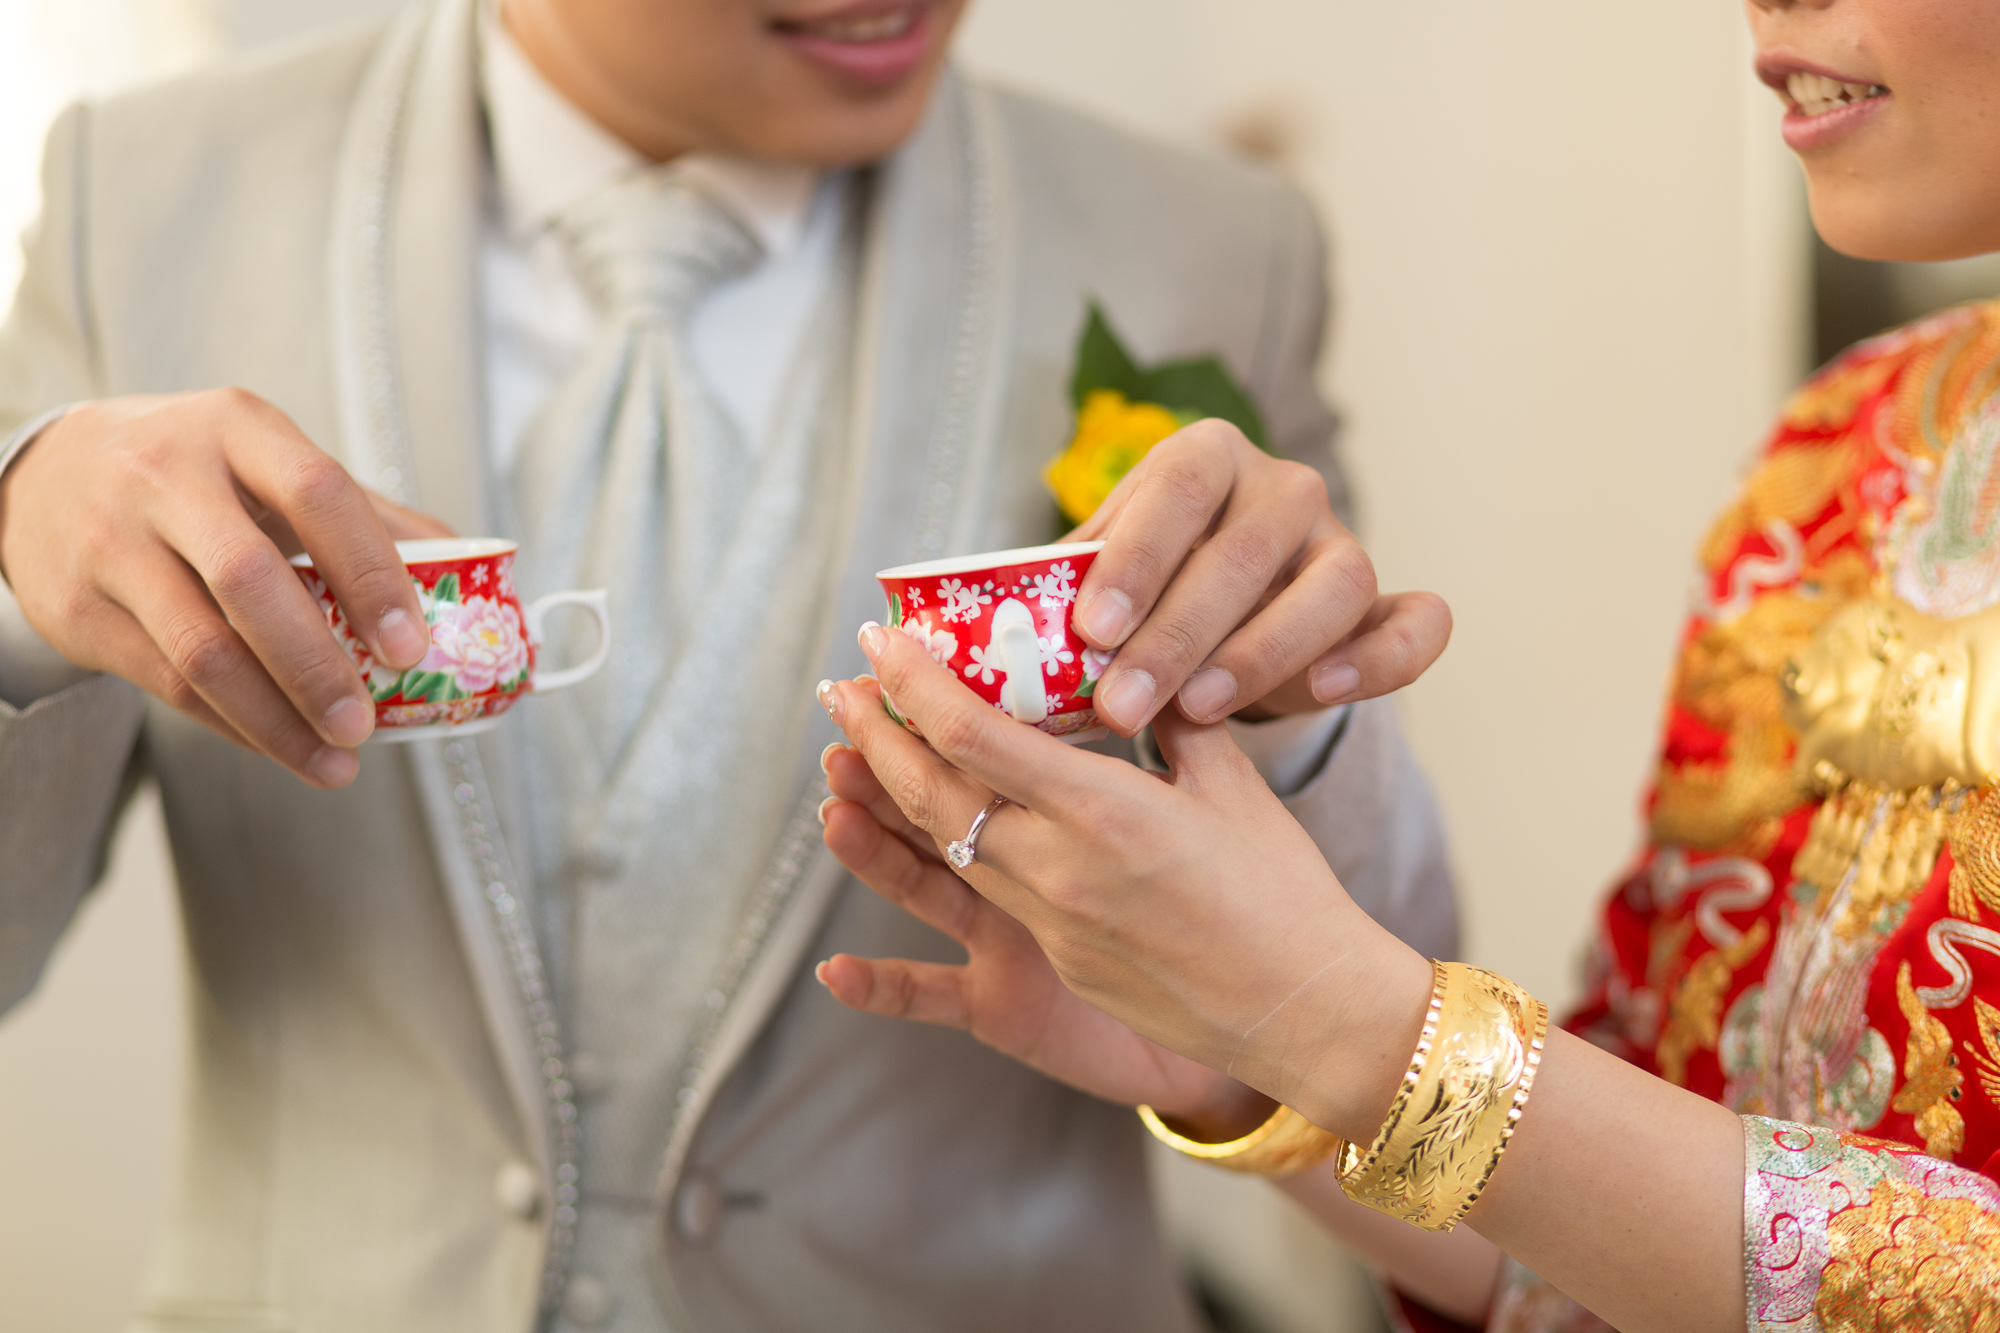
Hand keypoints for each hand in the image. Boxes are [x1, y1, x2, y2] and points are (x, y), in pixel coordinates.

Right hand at [0, 391, 451, 786]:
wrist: (44, 474)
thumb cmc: (193, 474)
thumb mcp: (267, 463)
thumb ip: (364, 514)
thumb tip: (474, 568)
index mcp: (238, 429)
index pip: (318, 493)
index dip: (372, 573)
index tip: (411, 644)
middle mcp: (166, 476)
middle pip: (251, 581)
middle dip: (318, 664)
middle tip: (367, 723)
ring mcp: (113, 542)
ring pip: (202, 647)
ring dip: (276, 718)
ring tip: (335, 760)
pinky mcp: (78, 606)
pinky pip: (166, 682)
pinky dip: (233, 725)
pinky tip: (280, 746)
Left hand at [821, 624, 1434, 1142]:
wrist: (1304, 1012)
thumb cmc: (1283, 891)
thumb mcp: (1231, 785)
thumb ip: (1173, 719)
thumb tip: (1138, 674)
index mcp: (1103, 810)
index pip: (975, 734)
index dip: (914, 681)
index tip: (879, 636)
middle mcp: (1058, 868)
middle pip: (932, 791)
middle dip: (875, 732)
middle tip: (839, 684)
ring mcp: (1049, 923)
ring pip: (940, 847)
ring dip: (886, 793)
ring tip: (847, 748)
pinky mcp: (1056, 964)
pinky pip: (974, 900)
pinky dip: (933, 852)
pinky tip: (907, 832)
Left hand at [1062, 418, 1450, 731]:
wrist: (1226, 624)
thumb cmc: (1148, 596)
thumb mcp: (1104, 578)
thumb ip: (1064, 592)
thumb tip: (983, 642)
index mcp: (1205, 458)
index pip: (1176, 490)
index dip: (1135, 559)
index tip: (1091, 627)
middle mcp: (1283, 487)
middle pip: (1243, 550)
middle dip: (1176, 636)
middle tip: (1121, 703)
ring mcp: (1343, 542)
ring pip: (1333, 583)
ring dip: (1263, 652)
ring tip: (1198, 711)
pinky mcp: (1388, 604)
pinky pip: (1414, 625)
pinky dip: (1375, 659)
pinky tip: (1321, 691)